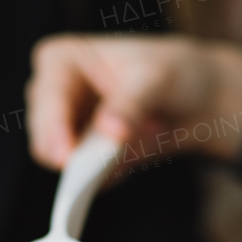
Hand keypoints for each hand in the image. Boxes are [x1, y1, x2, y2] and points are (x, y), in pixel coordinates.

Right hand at [26, 35, 241, 168]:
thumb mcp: (157, 81)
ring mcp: (65, 128)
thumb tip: (109, 132)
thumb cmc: (173, 73)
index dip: (55, 131)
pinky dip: (114, 172)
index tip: (69, 157)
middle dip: (90, 149)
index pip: (46, 101)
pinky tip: (139, 149)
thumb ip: (131, 104)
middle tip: (134, 135)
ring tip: (145, 131)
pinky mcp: (81, 155)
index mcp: (60, 60)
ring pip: (65, 165)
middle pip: (46, 141)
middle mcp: (53, 94)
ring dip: (107, 160)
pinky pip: (84, 181)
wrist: (196, 99)